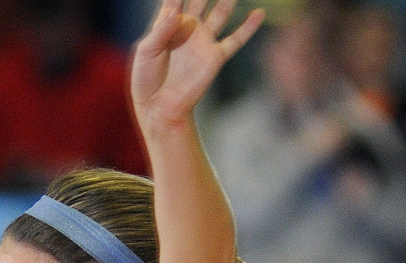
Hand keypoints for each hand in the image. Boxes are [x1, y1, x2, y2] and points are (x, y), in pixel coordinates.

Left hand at [132, 0, 264, 130]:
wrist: (159, 108)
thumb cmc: (146, 81)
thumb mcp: (145, 53)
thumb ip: (160, 32)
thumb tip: (178, 13)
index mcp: (168, 25)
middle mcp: (188, 29)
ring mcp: (203, 41)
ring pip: (221, 12)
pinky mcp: (215, 57)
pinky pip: (236, 40)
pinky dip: (249, 27)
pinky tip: (259, 13)